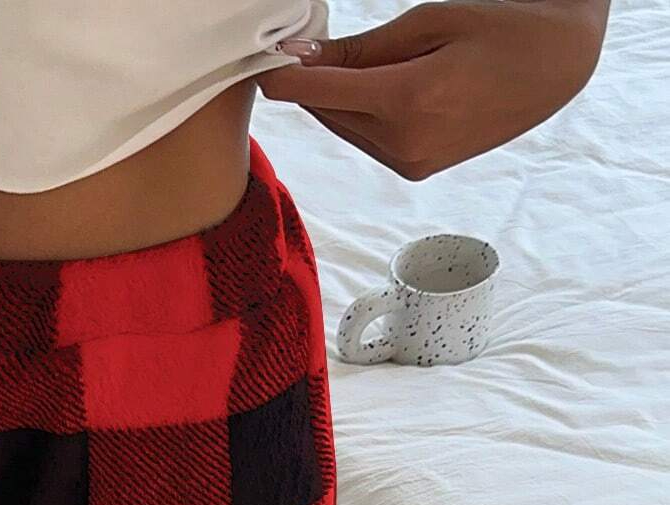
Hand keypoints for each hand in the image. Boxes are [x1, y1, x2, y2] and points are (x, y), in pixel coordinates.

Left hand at [256, 0, 609, 178]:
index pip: (317, 93)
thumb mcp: (427, 22)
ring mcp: (411, 162)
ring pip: (344, 128)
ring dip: (333, 99)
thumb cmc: (500, 27)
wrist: (556, 64)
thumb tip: (302, 58)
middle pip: (325, 113)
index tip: (261, 59)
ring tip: (346, 63)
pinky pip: (366, 140)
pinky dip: (358, 114)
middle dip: (308, 81)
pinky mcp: (417, 169)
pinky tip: (374, 88)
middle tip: (303, 48)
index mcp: (407, 102)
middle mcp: (404, 143)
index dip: (281, 75)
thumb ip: (360, 49)